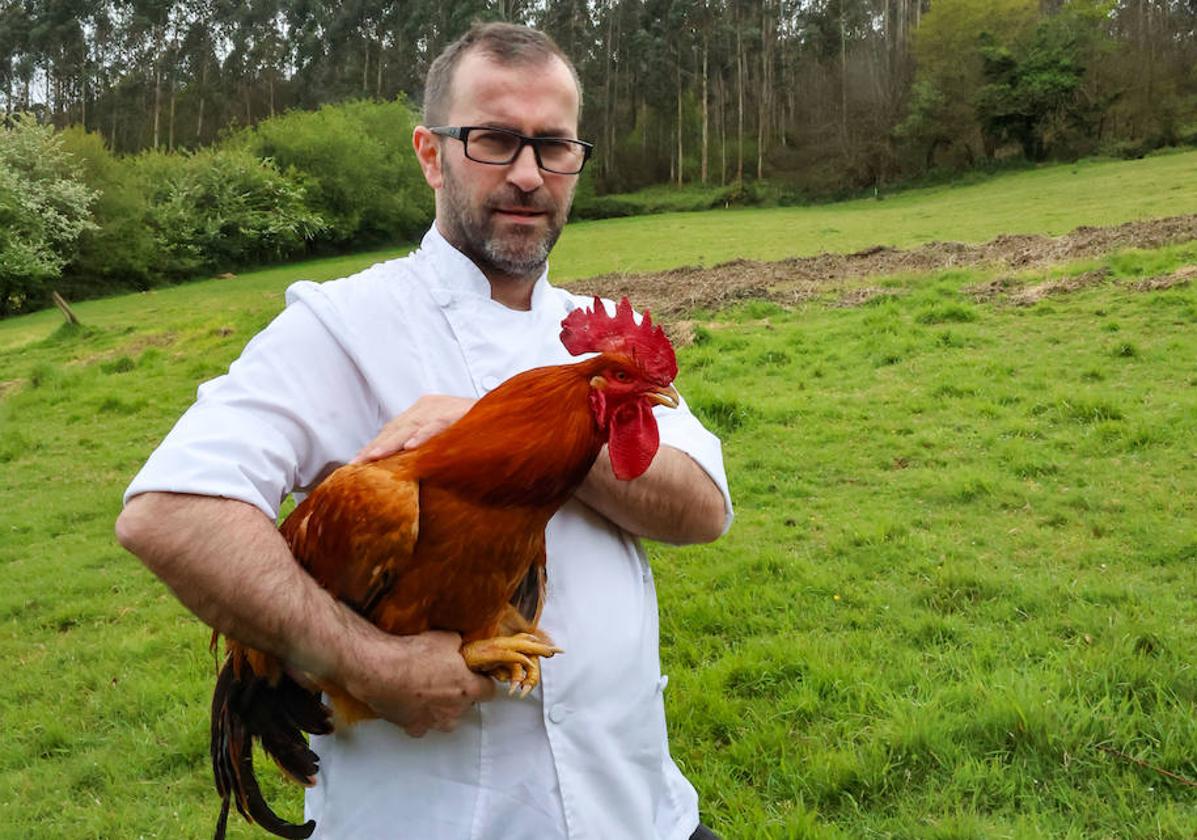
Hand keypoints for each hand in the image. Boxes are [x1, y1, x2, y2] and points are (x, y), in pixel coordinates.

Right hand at [345, 630, 494, 736]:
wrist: (381, 671)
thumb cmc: (415, 654)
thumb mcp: (446, 638)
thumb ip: (459, 646)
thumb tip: (460, 645)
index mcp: (468, 689)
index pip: (490, 691)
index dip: (483, 681)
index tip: (475, 674)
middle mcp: (454, 711)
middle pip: (466, 705)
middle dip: (460, 693)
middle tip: (445, 677)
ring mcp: (434, 723)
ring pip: (446, 718)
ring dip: (441, 708)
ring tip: (427, 691)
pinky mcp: (413, 728)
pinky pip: (422, 724)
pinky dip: (419, 715)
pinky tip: (411, 701)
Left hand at [352, 395, 475, 462]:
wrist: (508, 414)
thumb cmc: (476, 433)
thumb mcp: (445, 440)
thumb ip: (426, 450)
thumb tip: (405, 472)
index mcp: (422, 412)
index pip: (391, 430)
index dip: (374, 447)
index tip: (355, 466)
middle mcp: (428, 406)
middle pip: (395, 428)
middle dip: (375, 447)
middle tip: (356, 464)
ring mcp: (442, 407)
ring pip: (411, 426)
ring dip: (392, 443)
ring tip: (375, 457)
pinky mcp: (458, 411)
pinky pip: (438, 424)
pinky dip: (424, 435)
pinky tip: (411, 447)